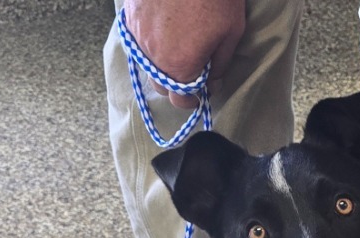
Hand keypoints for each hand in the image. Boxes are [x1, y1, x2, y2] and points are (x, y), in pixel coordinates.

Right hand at [124, 0, 244, 107]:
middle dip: (176, 83)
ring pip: (146, 61)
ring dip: (161, 62)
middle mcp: (152, 54)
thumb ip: (220, 65)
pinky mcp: (130, 15)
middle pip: (160, 84)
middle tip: (192, 70)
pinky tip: (165, 30)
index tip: (201, 91)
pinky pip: (138, 39)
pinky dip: (150, 41)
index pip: (179, 99)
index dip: (192, 99)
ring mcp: (137, 33)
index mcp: (178, 66)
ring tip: (179, 48)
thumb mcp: (230, 34)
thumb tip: (212, 83)